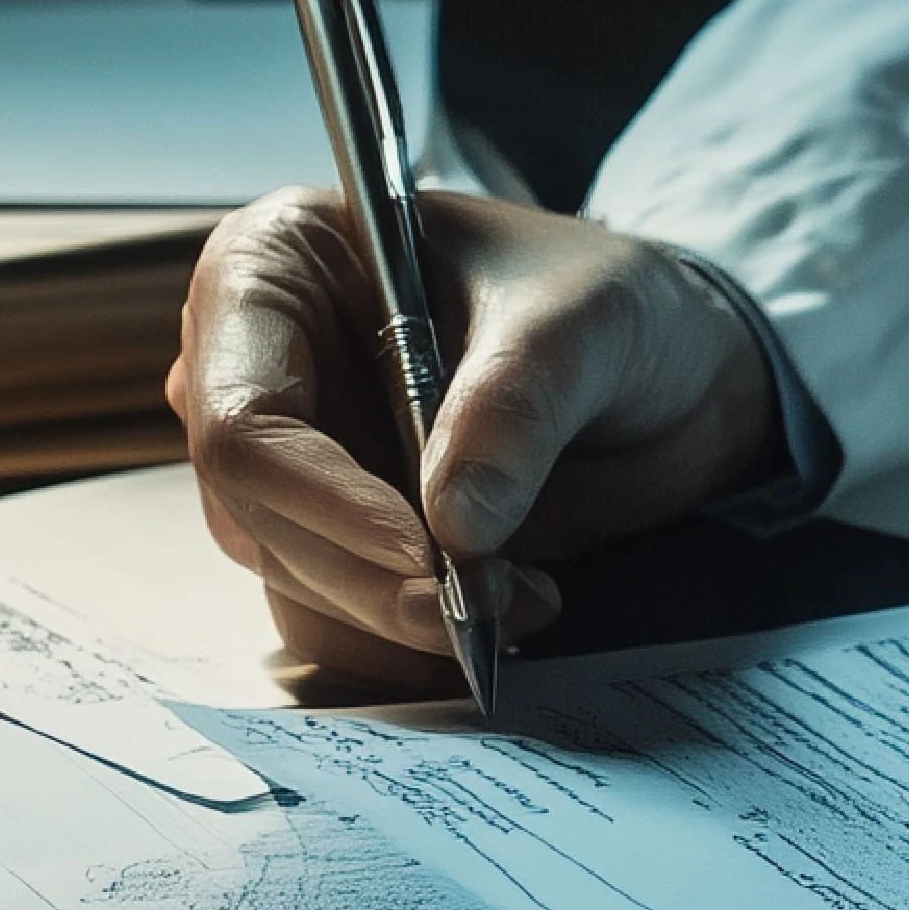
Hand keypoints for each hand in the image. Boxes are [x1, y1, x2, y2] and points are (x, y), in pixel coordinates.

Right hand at [168, 188, 787, 690]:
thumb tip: (454, 523)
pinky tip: (498, 620)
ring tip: (520, 599)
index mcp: (275, 269)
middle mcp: (256, 366)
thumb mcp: (581, 321)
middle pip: (255, 510)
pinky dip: (407, 640)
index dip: (321, 495)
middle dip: (366, 575)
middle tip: (475, 606)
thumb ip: (514, 407)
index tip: (421, 550)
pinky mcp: (334, 531)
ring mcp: (291, 458)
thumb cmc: (602, 298)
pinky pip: (335, 613)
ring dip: (394, 617)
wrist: (663, 364)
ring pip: (290, 575)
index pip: (245, 411)